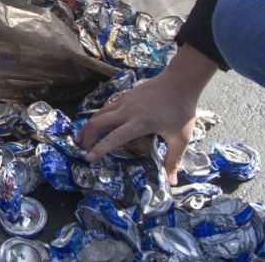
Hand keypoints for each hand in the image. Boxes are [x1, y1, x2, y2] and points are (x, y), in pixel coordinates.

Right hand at [77, 46, 217, 183]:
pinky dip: (98, 117)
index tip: (88, 158)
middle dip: (87, 137)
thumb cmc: (181, 110)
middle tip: (83, 149)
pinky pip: (106, 108)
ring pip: (99, 113)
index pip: (114, 138)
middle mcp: (127, 111)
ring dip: (89, 126)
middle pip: (97, 122)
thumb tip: (172, 183)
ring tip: (82, 138)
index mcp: (139, 123)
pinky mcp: (125, 95)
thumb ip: (173, 160)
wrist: (180, 81)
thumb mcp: (181, 138)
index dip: (99, 149)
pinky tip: (99, 124)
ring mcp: (124, 101)